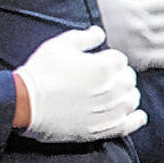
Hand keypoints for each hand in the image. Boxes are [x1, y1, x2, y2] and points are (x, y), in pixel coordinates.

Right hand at [14, 26, 146, 142]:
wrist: (28, 104)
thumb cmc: (42, 73)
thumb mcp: (58, 45)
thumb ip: (84, 37)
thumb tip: (99, 33)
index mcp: (104, 66)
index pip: (119, 58)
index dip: (106, 57)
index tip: (95, 61)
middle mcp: (113, 89)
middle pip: (129, 78)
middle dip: (118, 74)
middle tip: (101, 76)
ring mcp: (111, 110)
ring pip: (132, 99)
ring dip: (125, 93)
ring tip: (111, 92)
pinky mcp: (105, 128)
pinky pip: (131, 124)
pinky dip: (135, 118)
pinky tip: (132, 114)